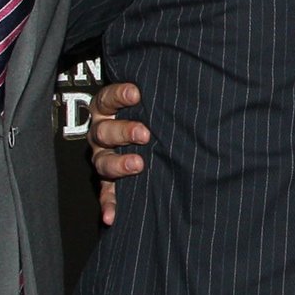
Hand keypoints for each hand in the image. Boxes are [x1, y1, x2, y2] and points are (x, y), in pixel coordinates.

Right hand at [88, 82, 149, 225]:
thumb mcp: (154, 102)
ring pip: (102, 161)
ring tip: (138, 165)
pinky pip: (106, 193)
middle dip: (123, 131)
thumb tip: (191, 79)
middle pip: (103, 131)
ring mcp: (104, 157)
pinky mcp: (109, 181)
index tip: (137, 93)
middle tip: (145, 134)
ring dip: (118, 164)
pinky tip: (111, 215)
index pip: (107, 98)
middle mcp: (102, 132)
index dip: (119, 95)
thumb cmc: (156, 116)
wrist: (154, 140)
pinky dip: (109, 203)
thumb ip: (161, 95)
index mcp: (109, 109)